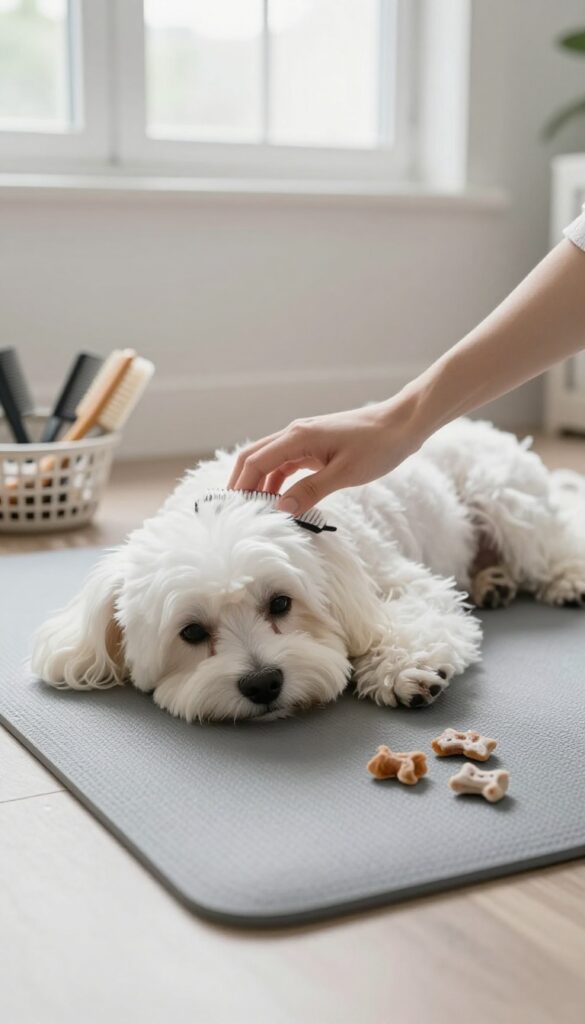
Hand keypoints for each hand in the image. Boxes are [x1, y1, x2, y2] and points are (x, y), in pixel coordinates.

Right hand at [228, 397, 421, 514]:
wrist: (402, 424)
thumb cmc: (378, 446)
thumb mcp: (345, 473)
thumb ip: (310, 491)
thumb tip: (281, 509)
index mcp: (298, 437)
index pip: (256, 461)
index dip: (241, 485)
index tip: (233, 510)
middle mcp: (295, 434)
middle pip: (255, 457)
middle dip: (242, 482)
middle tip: (235, 511)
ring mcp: (304, 439)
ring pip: (270, 461)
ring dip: (260, 483)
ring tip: (256, 510)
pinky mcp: (315, 446)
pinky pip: (287, 463)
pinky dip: (278, 481)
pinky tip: (280, 499)